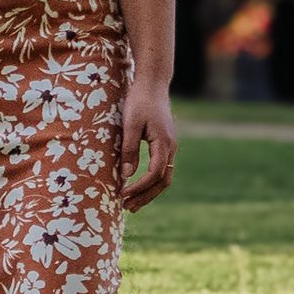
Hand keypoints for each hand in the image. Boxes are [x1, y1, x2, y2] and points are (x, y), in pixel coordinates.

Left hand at [117, 80, 176, 206]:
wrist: (153, 85)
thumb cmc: (139, 102)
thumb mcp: (130, 124)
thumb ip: (129, 149)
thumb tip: (127, 175)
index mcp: (164, 144)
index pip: (155, 174)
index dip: (140, 188)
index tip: (123, 195)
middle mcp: (170, 148)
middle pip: (163, 180)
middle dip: (146, 196)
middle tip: (127, 208)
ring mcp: (170, 147)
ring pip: (164, 177)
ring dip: (149, 192)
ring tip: (132, 204)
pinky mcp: (164, 145)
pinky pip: (161, 169)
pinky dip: (150, 182)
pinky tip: (137, 187)